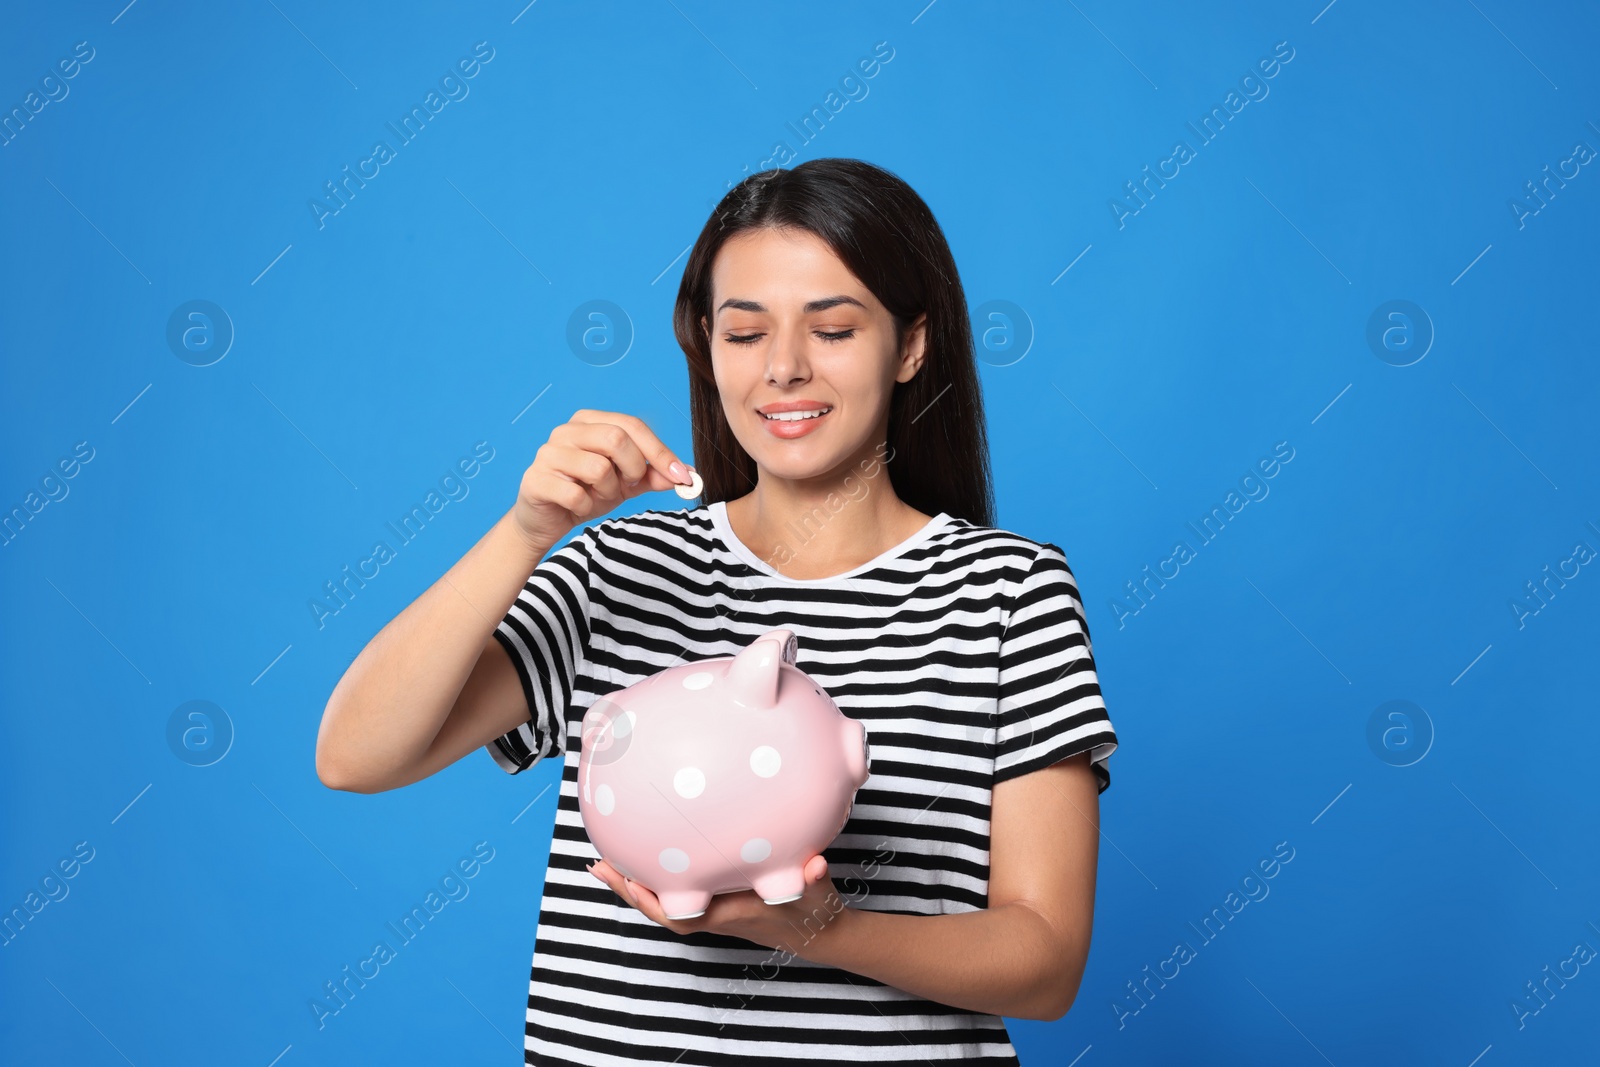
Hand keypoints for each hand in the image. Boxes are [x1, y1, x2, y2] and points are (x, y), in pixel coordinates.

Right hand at [511, 409, 693, 551]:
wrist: (546, 521)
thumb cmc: (585, 493)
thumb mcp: (625, 483)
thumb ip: (652, 475)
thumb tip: (685, 474)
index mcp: (589, 422)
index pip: (632, 426)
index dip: (660, 451)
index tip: (683, 476)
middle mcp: (567, 431)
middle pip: (615, 438)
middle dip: (633, 468)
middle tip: (629, 485)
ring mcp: (548, 453)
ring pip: (598, 467)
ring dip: (608, 490)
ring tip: (597, 496)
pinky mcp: (536, 479)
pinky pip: (576, 494)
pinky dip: (586, 506)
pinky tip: (578, 506)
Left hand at [587, 855, 851, 957]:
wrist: (817, 932)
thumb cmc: (812, 911)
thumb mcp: (816, 894)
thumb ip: (814, 879)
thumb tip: (815, 865)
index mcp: (730, 914)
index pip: (684, 915)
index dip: (657, 903)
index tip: (633, 884)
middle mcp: (714, 914)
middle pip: (661, 907)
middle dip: (628, 889)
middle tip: (597, 865)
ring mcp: (712, 907)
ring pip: (664, 898)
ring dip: (633, 882)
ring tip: (605, 860)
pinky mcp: (715, 897)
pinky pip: (677, 888)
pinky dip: (656, 874)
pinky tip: (647, 853)